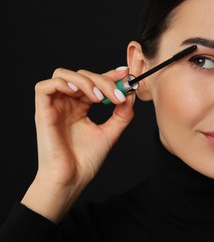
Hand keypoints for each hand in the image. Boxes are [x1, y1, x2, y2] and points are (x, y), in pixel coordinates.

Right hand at [22, 66, 135, 221]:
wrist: (72, 179)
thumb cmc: (86, 160)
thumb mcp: (111, 133)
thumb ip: (122, 114)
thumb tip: (130, 95)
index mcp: (81, 107)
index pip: (94, 82)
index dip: (110, 74)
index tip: (126, 73)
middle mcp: (67, 103)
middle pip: (82, 75)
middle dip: (103, 80)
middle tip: (118, 94)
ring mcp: (55, 106)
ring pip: (63, 75)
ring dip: (84, 81)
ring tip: (98, 97)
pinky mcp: (42, 112)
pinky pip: (44, 87)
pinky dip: (62, 84)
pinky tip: (78, 94)